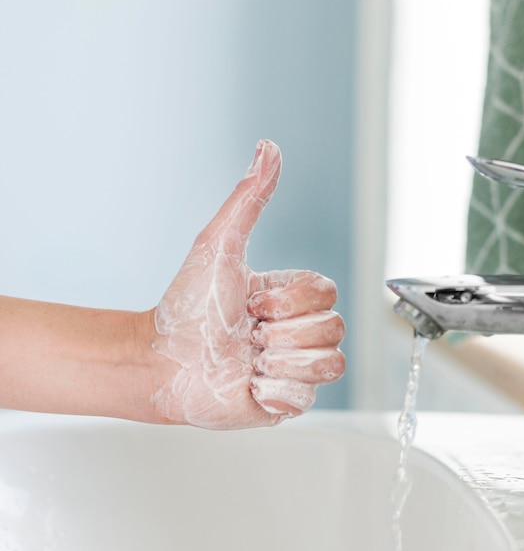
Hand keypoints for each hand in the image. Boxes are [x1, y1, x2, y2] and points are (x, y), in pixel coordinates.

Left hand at [151, 140, 344, 428]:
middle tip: (247, 334)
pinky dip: (272, 390)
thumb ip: (249, 201)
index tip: (252, 303)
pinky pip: (308, 397)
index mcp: (290, 296)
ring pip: (330, 364)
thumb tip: (268, 149)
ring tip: (247, 360)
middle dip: (282, 332)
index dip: (290, 300)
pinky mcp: (288, 401)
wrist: (163, 362)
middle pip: (334, 328)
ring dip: (280, 361)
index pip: (329, 292)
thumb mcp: (219, 247)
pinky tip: (247, 384)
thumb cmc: (186, 307)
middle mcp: (298, 330)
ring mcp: (295, 367)